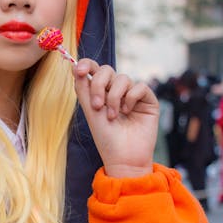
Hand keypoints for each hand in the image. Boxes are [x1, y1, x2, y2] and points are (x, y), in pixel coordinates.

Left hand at [74, 59, 158, 177]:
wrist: (124, 158)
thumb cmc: (106, 138)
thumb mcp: (90, 112)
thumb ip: (83, 89)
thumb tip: (75, 67)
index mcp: (101, 93)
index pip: (94, 70)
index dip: (86, 64)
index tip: (79, 70)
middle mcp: (116, 91)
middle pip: (107, 70)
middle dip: (99, 84)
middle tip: (97, 106)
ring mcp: (132, 95)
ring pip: (123, 78)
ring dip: (114, 97)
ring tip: (113, 116)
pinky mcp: (148, 100)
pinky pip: (139, 86)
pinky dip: (131, 98)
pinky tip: (128, 112)